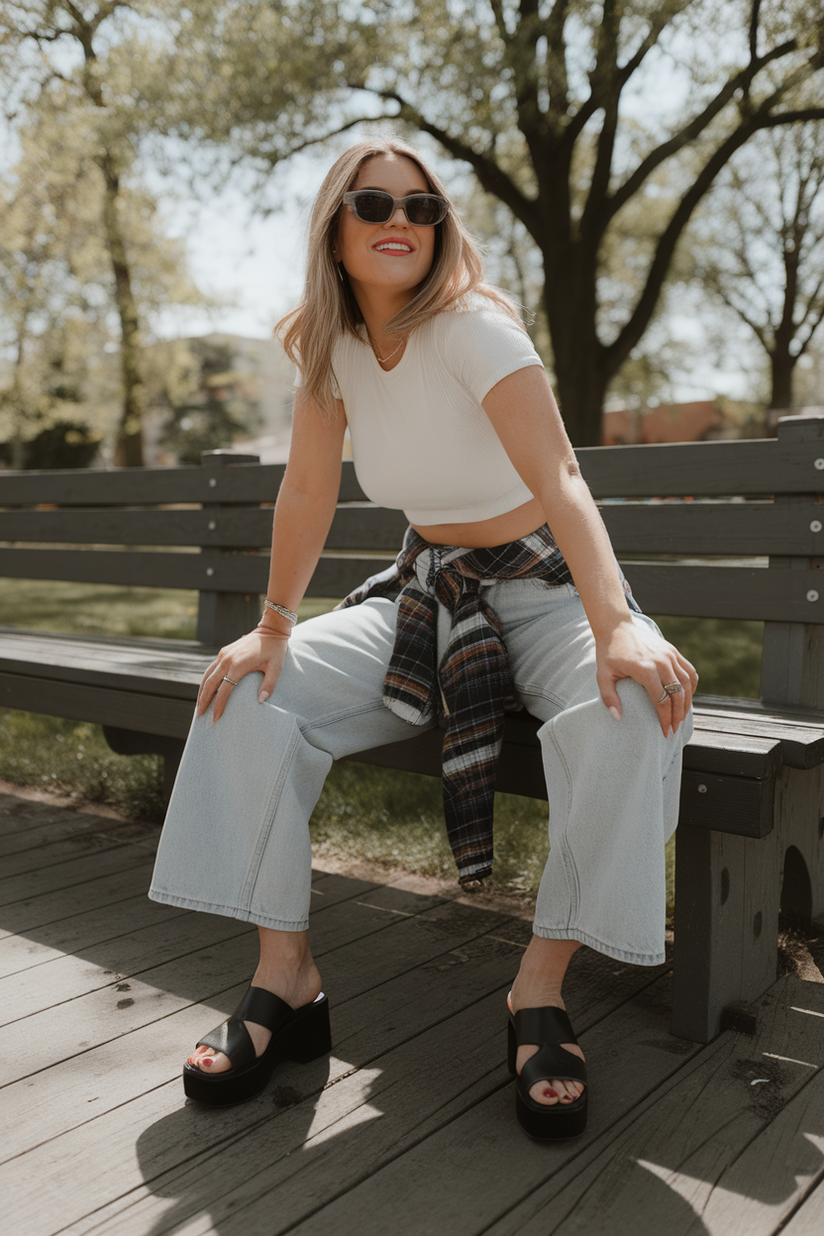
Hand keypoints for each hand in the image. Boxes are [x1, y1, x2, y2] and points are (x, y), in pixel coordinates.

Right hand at [197, 627, 289, 722]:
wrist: (270, 630)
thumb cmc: (275, 650)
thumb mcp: (276, 668)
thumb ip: (269, 685)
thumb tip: (261, 701)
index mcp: (238, 664)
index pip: (224, 690)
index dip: (218, 705)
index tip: (215, 719)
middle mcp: (227, 659)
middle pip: (210, 684)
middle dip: (204, 701)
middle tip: (200, 716)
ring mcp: (223, 655)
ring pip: (207, 676)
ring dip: (201, 691)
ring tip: (199, 706)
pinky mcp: (223, 652)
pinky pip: (211, 669)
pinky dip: (206, 681)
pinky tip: (206, 690)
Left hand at [596, 619, 697, 736]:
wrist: (617, 626)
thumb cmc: (609, 652)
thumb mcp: (603, 675)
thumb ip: (609, 697)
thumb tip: (617, 717)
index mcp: (645, 669)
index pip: (661, 700)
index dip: (664, 719)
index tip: (664, 732)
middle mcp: (661, 662)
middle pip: (677, 694)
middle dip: (677, 715)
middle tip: (674, 729)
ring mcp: (669, 655)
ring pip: (687, 683)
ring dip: (687, 702)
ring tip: (681, 717)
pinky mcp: (673, 651)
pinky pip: (689, 671)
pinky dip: (691, 686)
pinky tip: (687, 697)